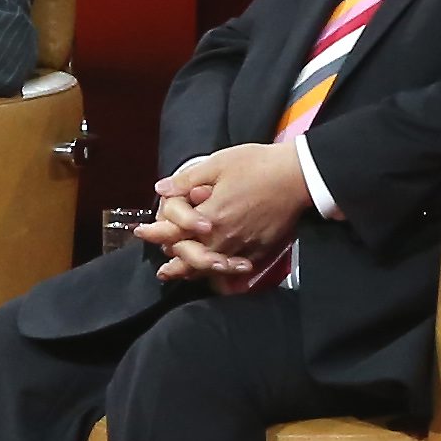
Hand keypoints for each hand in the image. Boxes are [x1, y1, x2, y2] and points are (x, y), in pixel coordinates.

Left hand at [144, 141, 313, 282]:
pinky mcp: (261, 250)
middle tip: (162, 269)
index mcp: (209, 216)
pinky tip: (217, 276)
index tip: (141, 232)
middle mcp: (223, 237)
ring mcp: (243, 246)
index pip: (172, 232)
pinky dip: (222, 275)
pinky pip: (236, 270)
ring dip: (192, 273)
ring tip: (182, 277)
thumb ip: (186, 180)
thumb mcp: (217, 164)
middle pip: (189, 258)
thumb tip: (161, 189)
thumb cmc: (259, 165)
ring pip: (211, 268)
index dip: (153, 233)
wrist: (299, 175)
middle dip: (172, 263)